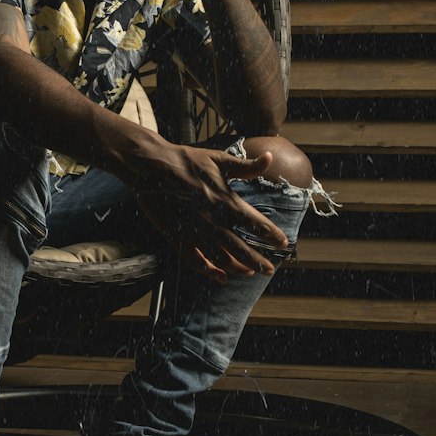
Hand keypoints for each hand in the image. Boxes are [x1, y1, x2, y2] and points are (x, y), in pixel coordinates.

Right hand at [121, 140, 287, 284]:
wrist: (151, 166)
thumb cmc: (186, 160)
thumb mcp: (219, 160)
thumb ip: (246, 166)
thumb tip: (270, 157)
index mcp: (226, 201)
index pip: (256, 224)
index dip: (271, 235)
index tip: (284, 243)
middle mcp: (213, 220)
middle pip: (242, 248)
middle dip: (259, 260)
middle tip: (271, 269)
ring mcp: (195, 231)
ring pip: (222, 258)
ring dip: (239, 268)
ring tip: (250, 271)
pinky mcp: (178, 237)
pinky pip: (196, 261)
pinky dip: (210, 272)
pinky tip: (221, 278)